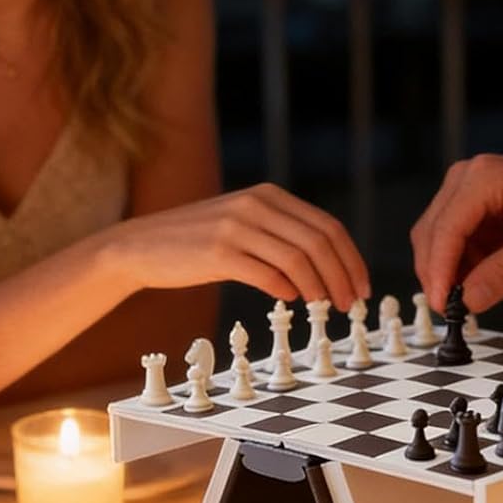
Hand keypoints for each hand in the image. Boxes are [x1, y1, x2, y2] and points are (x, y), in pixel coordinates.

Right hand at [118, 184, 368, 307]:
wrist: (141, 245)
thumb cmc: (197, 242)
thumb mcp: (243, 223)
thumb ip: (280, 235)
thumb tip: (324, 268)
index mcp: (268, 195)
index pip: (327, 226)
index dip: (351, 258)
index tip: (361, 285)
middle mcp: (256, 205)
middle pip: (319, 242)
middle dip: (342, 276)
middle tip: (350, 303)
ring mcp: (237, 227)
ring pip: (298, 259)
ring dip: (320, 287)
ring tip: (327, 307)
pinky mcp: (218, 252)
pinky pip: (266, 274)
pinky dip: (287, 290)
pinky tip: (292, 300)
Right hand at [411, 155, 502, 312]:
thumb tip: (469, 301)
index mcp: (484, 177)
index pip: (446, 228)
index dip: (439, 270)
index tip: (442, 304)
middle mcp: (469, 178)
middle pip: (432, 232)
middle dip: (438, 274)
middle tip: (452, 312)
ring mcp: (471, 193)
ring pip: (438, 240)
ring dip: (448, 272)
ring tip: (469, 301)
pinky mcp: (477, 211)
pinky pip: (455, 244)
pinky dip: (460, 267)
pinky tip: (476, 285)